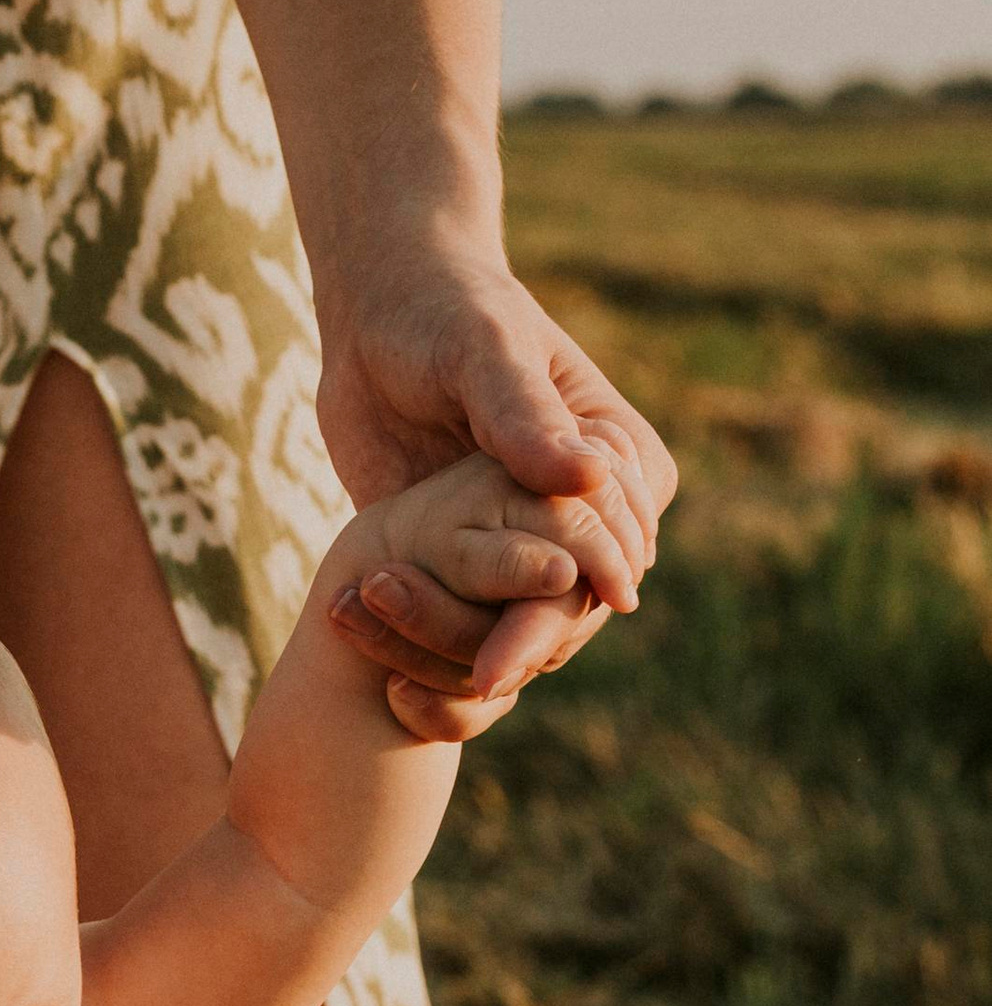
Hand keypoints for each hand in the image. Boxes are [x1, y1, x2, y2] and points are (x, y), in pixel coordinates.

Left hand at [317, 251, 676, 733]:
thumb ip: (526, 414)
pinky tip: (394, 688)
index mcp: (623, 463)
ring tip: (407, 678)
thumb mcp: (483, 353)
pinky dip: (436, 666)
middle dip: (520, 649)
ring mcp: (531, 551)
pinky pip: (468, 639)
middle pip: (571, 611)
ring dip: (466, 661)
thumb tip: (588, 479)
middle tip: (473, 685)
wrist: (382, 327)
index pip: (614, 556)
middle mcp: (591, 518)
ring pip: (521, 637)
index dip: (569, 607)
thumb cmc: (446, 317)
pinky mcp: (473, 574)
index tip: (522, 651)